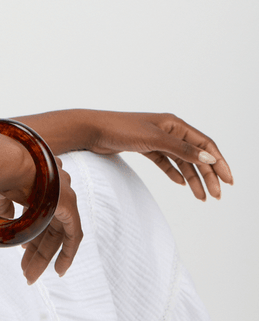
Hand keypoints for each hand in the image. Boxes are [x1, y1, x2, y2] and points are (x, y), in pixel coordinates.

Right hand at [0, 159, 81, 284]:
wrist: (4, 162)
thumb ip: (5, 207)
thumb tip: (8, 218)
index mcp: (38, 178)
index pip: (39, 210)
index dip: (32, 232)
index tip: (23, 248)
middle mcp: (55, 184)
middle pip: (48, 224)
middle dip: (35, 249)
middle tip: (25, 269)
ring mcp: (64, 193)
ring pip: (58, 232)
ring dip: (44, 255)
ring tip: (31, 275)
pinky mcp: (68, 204)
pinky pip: (73, 234)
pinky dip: (67, 253)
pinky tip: (59, 270)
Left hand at [85, 110, 232, 200]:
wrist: (92, 130)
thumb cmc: (120, 129)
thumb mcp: (155, 140)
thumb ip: (182, 150)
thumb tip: (209, 157)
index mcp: (174, 124)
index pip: (205, 144)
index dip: (219, 162)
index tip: (228, 181)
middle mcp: (168, 130)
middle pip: (195, 154)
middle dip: (208, 175)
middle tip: (216, 195)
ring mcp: (156, 139)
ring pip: (181, 160)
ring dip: (193, 178)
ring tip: (201, 196)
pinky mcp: (145, 147)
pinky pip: (166, 161)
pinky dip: (174, 172)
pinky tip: (181, 184)